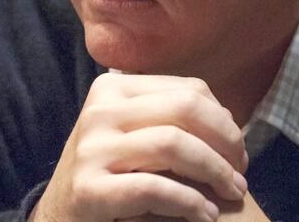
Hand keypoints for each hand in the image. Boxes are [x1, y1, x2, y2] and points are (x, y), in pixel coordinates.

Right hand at [30, 74, 248, 221]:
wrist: (58, 217)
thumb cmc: (109, 175)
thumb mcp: (132, 134)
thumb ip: (169, 118)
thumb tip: (227, 118)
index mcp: (113, 88)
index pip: (188, 90)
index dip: (224, 120)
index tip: (238, 151)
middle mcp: (99, 111)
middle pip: (186, 109)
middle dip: (225, 142)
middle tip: (240, 174)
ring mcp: (91, 149)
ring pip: (174, 145)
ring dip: (215, 172)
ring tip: (230, 194)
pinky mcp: (88, 190)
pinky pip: (154, 188)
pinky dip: (189, 203)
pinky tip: (205, 215)